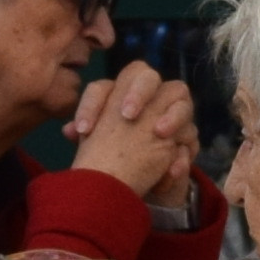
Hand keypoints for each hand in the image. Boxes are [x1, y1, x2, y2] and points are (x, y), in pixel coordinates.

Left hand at [63, 61, 202, 203]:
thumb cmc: (115, 159)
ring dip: (171, 114)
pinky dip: (180, 155)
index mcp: (117, 97)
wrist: (136, 184)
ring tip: (159, 133)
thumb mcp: (97, 149)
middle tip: (128, 116)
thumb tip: (68, 131)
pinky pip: (191, 138)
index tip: (83, 131)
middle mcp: (147, 98)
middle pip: (147, 76)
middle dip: (138, 92)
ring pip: (180, 96)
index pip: (103, 88)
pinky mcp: (187, 140)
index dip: (92, 105)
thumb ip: (84, 136)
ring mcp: (172, 114)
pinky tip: (169, 170)